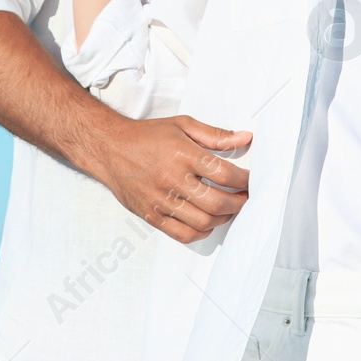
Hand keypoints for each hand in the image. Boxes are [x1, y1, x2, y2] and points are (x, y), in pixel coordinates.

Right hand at [88, 115, 253, 244]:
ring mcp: (160, 200)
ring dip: (223, 218)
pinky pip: (183, 234)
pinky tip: (207, 222)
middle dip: (239, 203)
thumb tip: (245, 138)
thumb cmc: (146, 136)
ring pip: (203, 221)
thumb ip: (215, 135)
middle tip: (245, 199)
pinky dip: (201, 232)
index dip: (244, 181)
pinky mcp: (151, 215)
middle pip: (217, 202)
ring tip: (228, 209)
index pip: (224, 173)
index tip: (250, 182)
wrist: (109, 148)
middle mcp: (172, 179)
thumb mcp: (182, 125)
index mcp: (182, 154)